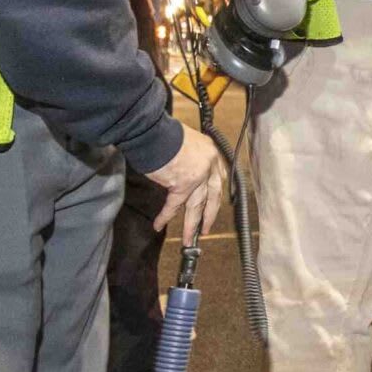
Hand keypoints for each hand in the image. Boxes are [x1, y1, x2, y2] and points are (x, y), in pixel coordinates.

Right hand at [145, 123, 226, 240]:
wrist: (154, 131)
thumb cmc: (164, 133)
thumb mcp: (185, 142)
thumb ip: (189, 158)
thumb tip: (182, 171)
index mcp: (211, 154)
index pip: (218, 179)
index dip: (214, 195)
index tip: (213, 206)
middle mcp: (209, 165)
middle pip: (211, 197)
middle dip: (208, 215)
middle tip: (206, 230)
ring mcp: (198, 176)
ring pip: (196, 206)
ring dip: (191, 225)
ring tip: (188, 240)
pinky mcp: (183, 184)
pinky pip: (174, 205)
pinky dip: (165, 215)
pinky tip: (159, 225)